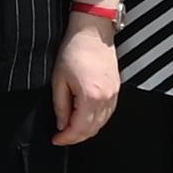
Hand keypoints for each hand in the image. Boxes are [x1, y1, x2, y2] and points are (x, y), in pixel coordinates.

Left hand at [53, 16, 121, 146]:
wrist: (92, 33)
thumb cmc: (74, 50)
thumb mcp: (58, 79)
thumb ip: (60, 105)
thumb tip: (61, 123)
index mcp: (90, 96)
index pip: (79, 128)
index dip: (66, 137)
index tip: (56, 139)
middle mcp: (106, 98)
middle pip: (92, 129)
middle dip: (76, 137)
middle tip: (62, 136)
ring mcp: (114, 94)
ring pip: (102, 123)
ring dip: (87, 130)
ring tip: (71, 129)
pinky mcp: (117, 89)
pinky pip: (108, 113)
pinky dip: (97, 120)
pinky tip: (86, 118)